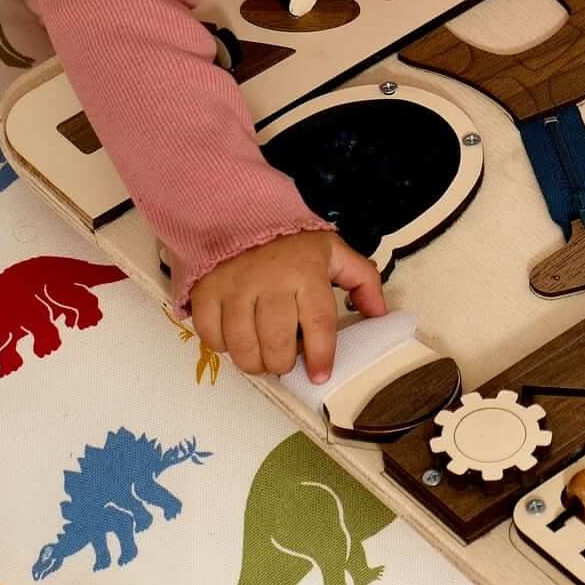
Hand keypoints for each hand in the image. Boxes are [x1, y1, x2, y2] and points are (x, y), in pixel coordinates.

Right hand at [189, 229, 385, 382]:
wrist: (238, 208)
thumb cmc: (291, 239)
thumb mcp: (333, 251)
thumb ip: (362, 280)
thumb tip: (379, 315)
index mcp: (307, 272)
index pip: (319, 324)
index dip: (321, 356)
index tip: (320, 375)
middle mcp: (270, 281)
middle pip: (277, 343)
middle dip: (283, 364)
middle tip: (285, 362)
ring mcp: (234, 287)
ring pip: (243, 347)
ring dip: (254, 363)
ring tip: (262, 359)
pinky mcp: (206, 291)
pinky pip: (212, 336)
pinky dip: (223, 347)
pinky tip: (234, 339)